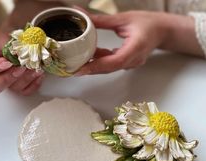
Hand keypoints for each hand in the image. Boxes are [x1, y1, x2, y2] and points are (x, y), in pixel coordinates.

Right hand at [0, 32, 44, 94]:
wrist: (31, 37)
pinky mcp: (23, 87)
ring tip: (35, 68)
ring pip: (14, 88)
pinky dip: (34, 84)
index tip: (7, 61)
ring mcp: (10, 82)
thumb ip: (7, 43)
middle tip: (21, 68)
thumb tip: (13, 54)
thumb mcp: (8, 31)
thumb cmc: (16, 33)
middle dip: (8, 78)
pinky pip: (27, 91)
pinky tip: (39, 73)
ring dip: (26, 79)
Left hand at [77, 11, 201, 74]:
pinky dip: (101, 61)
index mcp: (134, 48)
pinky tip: (92, 54)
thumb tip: (82, 14)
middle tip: (73, 68)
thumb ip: (101, 20)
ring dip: (94, 65)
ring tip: (78, 62)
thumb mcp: (123, 19)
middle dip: (90, 69)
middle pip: (108, 68)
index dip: (96, 66)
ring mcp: (131, 64)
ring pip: (109, 68)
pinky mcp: (128, 63)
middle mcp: (132, 60)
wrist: (163, 31)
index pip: (113, 62)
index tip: (81, 69)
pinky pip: (112, 65)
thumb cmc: (148, 23)